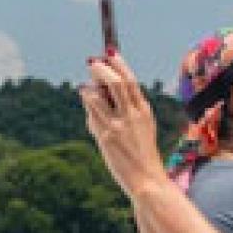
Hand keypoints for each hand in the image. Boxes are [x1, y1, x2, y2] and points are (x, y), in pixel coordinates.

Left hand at [80, 52, 168, 199]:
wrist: (147, 180)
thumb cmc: (143, 154)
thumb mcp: (143, 127)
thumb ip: (129, 109)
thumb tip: (106, 93)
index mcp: (144, 110)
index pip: (130, 80)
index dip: (119, 64)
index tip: (110, 52)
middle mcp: (132, 115)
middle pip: (114, 83)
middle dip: (101, 69)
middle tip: (92, 61)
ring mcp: (118, 126)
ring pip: (97, 97)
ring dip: (89, 89)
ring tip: (86, 88)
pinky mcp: (106, 137)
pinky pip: (91, 116)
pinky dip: (88, 109)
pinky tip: (89, 110)